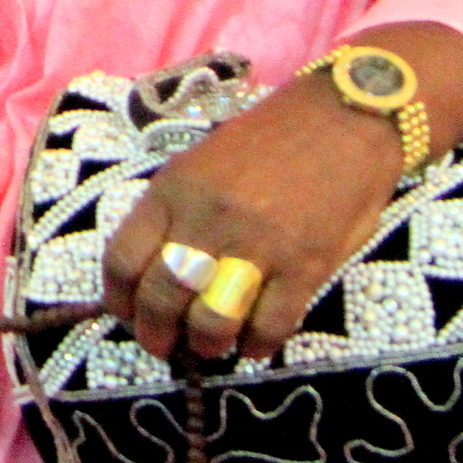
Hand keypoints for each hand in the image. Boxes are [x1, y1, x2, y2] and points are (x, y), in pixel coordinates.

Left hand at [101, 79, 400, 362]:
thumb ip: (174, 212)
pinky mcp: (306, 264)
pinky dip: (257, 346)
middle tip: (164, 346)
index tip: (128, 316)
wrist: (344, 116)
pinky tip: (255, 343)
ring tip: (210, 346)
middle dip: (155, 334)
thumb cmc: (268, 141)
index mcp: (174, 189)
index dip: (118, 300)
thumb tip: (149, 275)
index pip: (123, 259)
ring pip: (211, 320)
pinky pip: (271, 325)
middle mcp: (208, 218)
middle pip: (161, 297)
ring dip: (205, 345)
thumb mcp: (200, 164)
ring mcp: (258, 243)